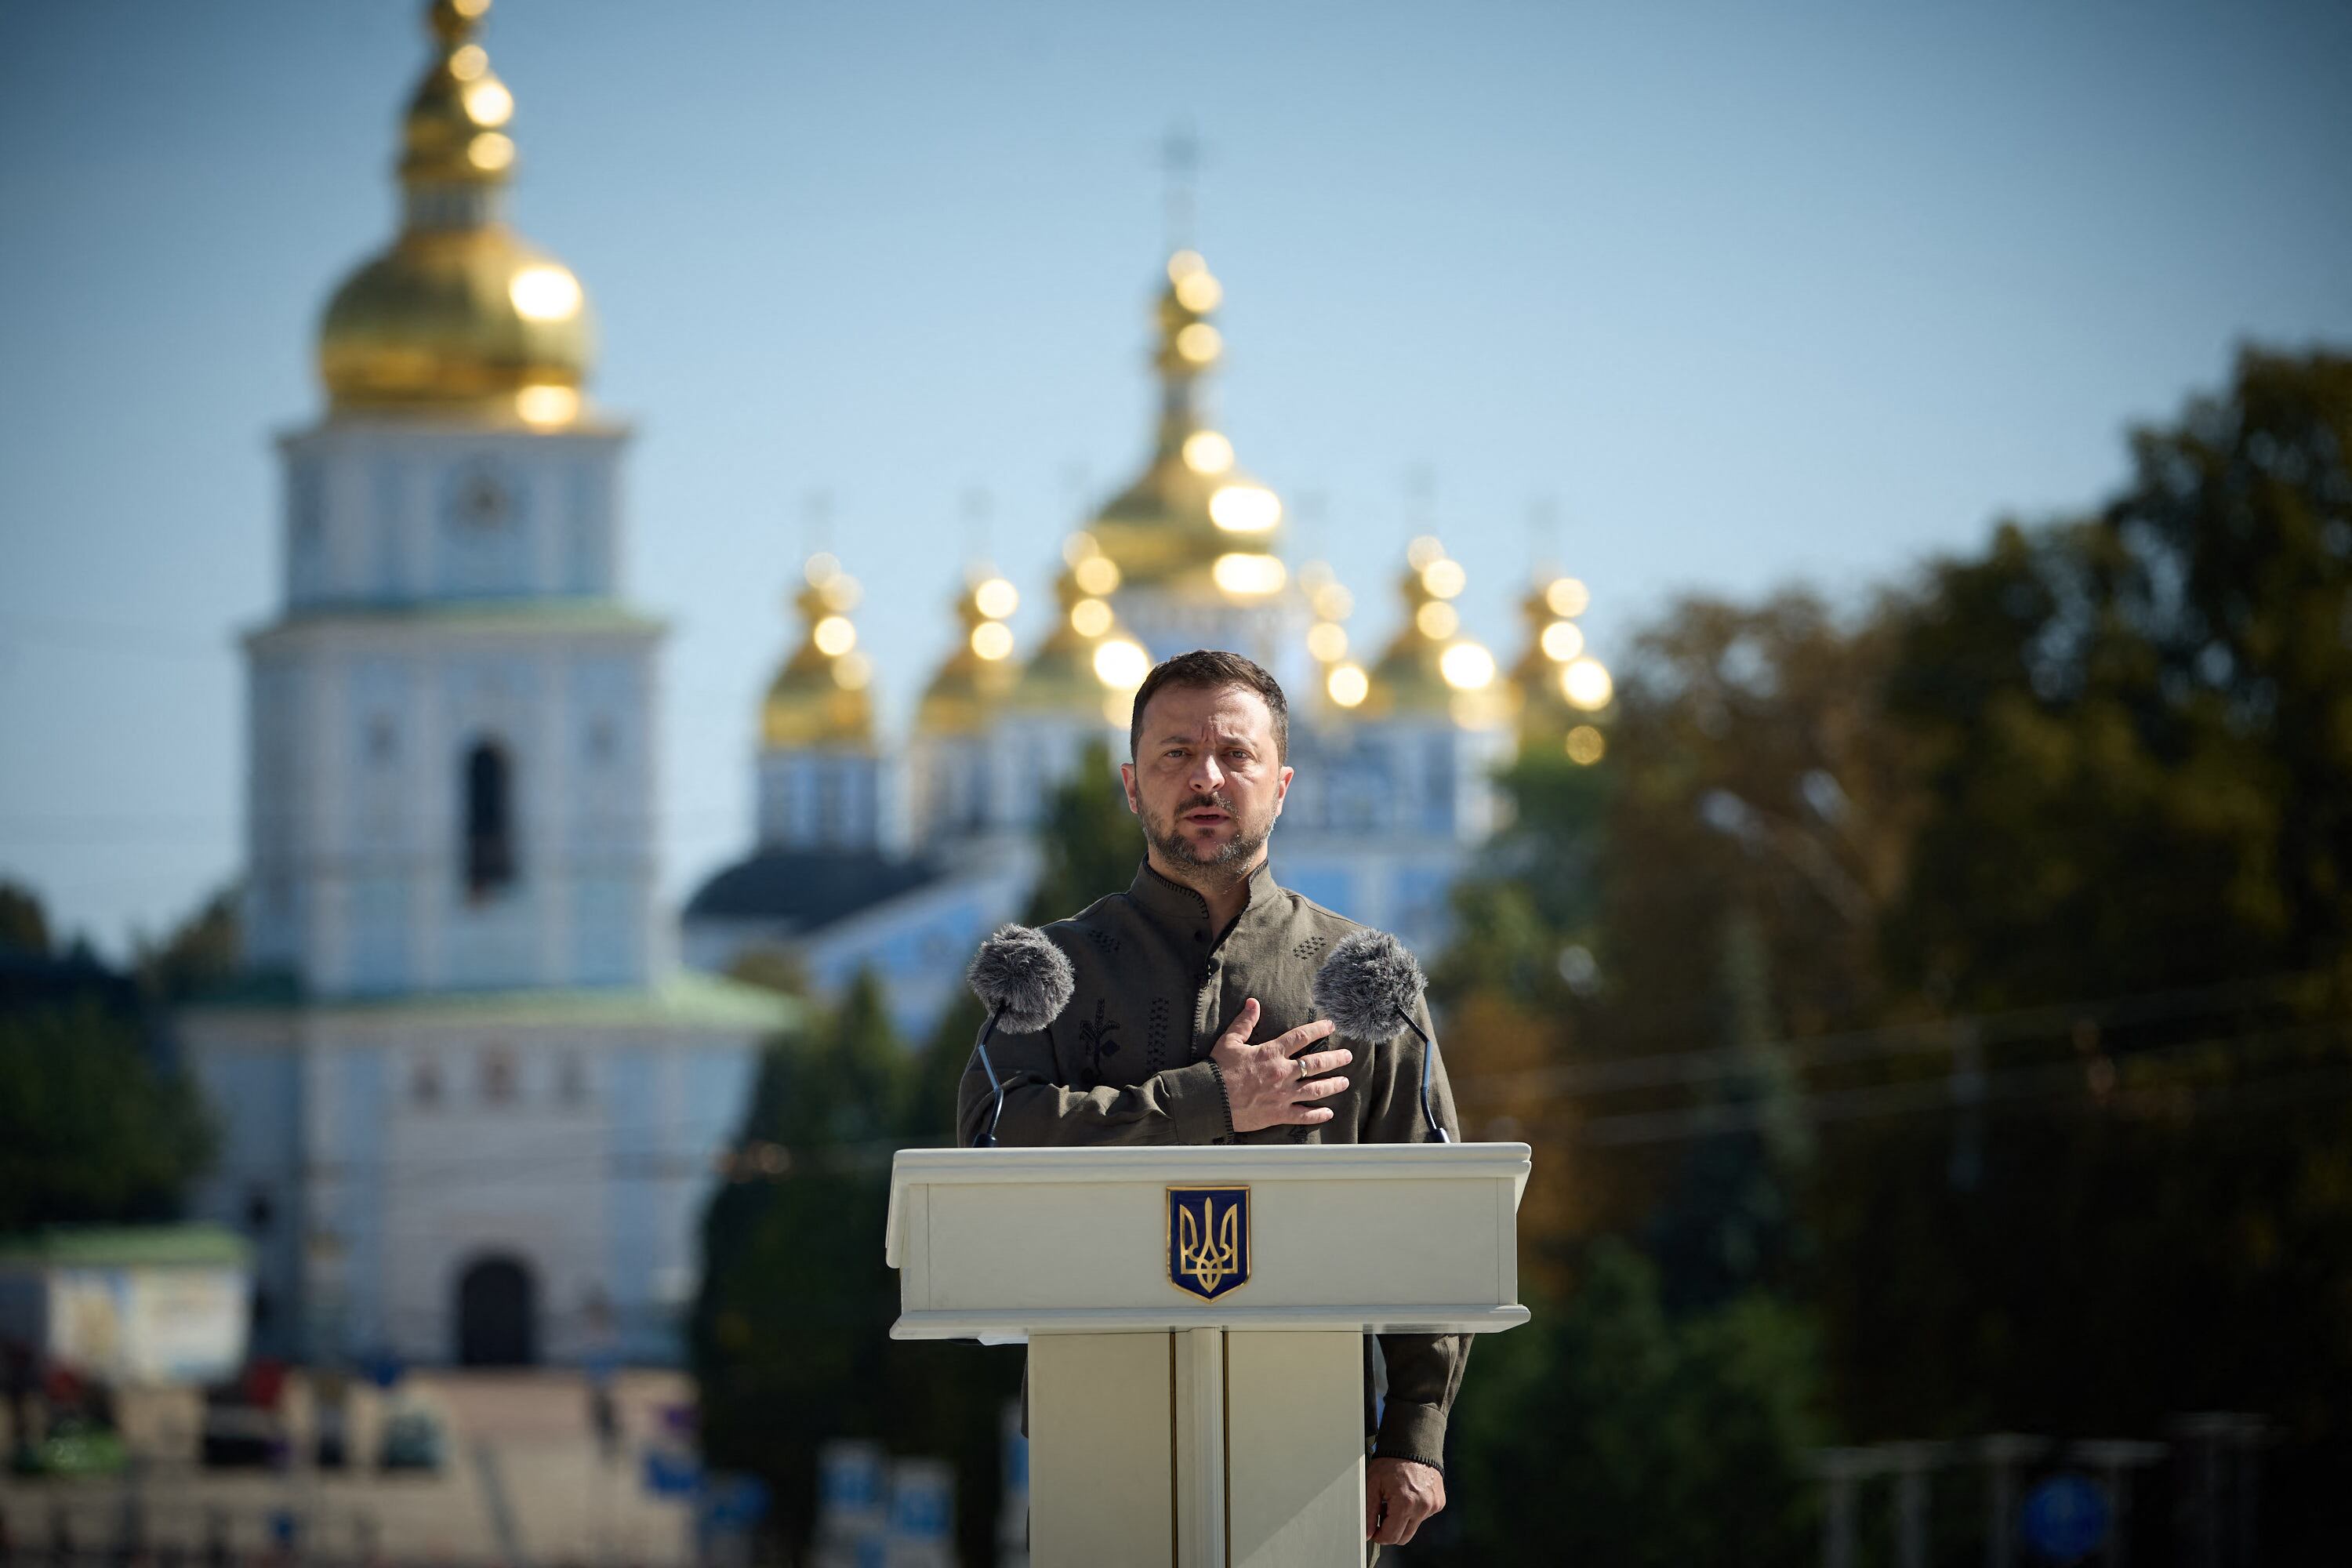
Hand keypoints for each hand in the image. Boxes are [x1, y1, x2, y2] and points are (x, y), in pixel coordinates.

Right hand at [1207, 998, 1350, 1133]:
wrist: (1209, 1099)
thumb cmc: (1218, 1069)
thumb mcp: (1230, 1041)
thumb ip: (1245, 1022)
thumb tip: (1253, 1003)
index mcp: (1272, 1053)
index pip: (1301, 1037)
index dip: (1318, 1029)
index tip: (1331, 1026)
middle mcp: (1282, 1073)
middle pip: (1316, 1063)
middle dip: (1335, 1059)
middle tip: (1348, 1056)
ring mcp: (1283, 1095)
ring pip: (1315, 1089)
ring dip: (1333, 1085)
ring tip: (1345, 1081)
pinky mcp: (1278, 1114)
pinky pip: (1302, 1115)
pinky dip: (1317, 1115)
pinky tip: (1328, 1113)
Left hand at [1365, 1456, 1444, 1544]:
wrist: (1413, 1445)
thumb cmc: (1392, 1461)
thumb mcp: (1373, 1484)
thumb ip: (1368, 1511)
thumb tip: (1367, 1532)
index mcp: (1405, 1504)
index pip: (1391, 1537)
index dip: (1378, 1536)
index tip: (1374, 1530)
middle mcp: (1422, 1507)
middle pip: (1403, 1537)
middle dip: (1390, 1530)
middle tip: (1382, 1512)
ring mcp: (1433, 1506)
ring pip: (1413, 1527)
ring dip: (1402, 1520)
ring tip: (1395, 1500)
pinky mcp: (1439, 1503)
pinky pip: (1423, 1516)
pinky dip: (1414, 1511)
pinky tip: (1408, 1495)